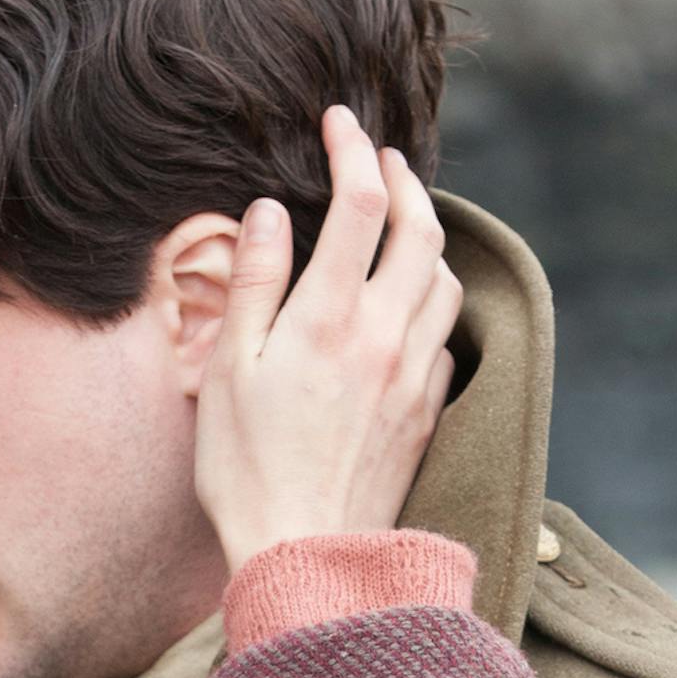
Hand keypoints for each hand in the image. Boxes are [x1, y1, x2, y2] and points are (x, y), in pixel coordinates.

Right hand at [195, 106, 460, 574]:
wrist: (308, 554)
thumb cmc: (247, 469)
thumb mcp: (229, 371)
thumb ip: (255, 284)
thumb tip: (275, 212)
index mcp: (329, 318)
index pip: (360, 203)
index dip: (353, 149)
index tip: (339, 123)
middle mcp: (386, 336)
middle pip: (420, 230)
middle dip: (403, 181)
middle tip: (380, 159)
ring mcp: (416, 375)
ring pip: (444, 281)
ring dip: (427, 239)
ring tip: (400, 225)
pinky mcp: (428, 412)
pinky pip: (446, 338)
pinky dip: (431, 303)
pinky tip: (407, 308)